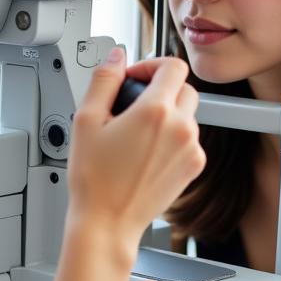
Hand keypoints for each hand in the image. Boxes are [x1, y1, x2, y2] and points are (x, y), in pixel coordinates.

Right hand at [65, 48, 204, 253]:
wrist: (108, 222)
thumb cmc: (94, 179)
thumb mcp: (86, 120)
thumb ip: (104, 80)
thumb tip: (117, 58)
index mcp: (156, 112)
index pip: (173, 66)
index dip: (152, 64)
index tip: (136, 76)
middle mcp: (181, 128)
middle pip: (185, 88)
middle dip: (161, 88)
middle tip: (135, 102)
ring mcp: (192, 149)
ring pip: (188, 114)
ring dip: (167, 114)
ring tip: (136, 133)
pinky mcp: (194, 167)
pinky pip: (189, 139)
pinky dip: (173, 138)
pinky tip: (145, 153)